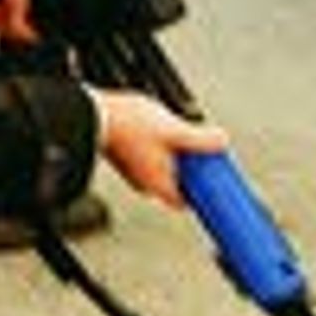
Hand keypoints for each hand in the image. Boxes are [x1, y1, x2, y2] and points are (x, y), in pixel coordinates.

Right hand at [91, 88, 226, 208]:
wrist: (93, 114)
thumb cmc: (128, 126)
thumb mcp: (174, 130)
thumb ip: (201, 139)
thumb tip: (222, 142)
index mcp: (160, 185)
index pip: (185, 201)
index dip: (201, 192)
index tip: (213, 182)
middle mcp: (145, 183)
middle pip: (177, 183)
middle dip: (190, 168)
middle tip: (202, 152)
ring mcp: (134, 171)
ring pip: (163, 169)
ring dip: (174, 155)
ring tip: (181, 134)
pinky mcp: (125, 156)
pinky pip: (150, 157)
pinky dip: (159, 148)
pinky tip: (161, 130)